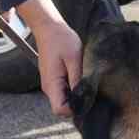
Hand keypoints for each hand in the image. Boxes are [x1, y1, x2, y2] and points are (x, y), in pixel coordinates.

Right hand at [15, 0, 81, 116]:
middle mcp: (49, 87)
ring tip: (84, 78)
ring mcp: (51, 84)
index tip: (87, 100)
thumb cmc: (61, 40)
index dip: (75, 110)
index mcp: (52, 84)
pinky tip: (79, 75)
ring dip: (75, 94)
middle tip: (90, 88)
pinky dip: (73, 87)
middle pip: (63, 107)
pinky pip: (64, 90)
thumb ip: (78, 80)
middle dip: (77, 103)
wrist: (49, 28)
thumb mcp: (74, 58)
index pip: (60, 110)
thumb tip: (84, 98)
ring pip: (64, 99)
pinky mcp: (54, 79)